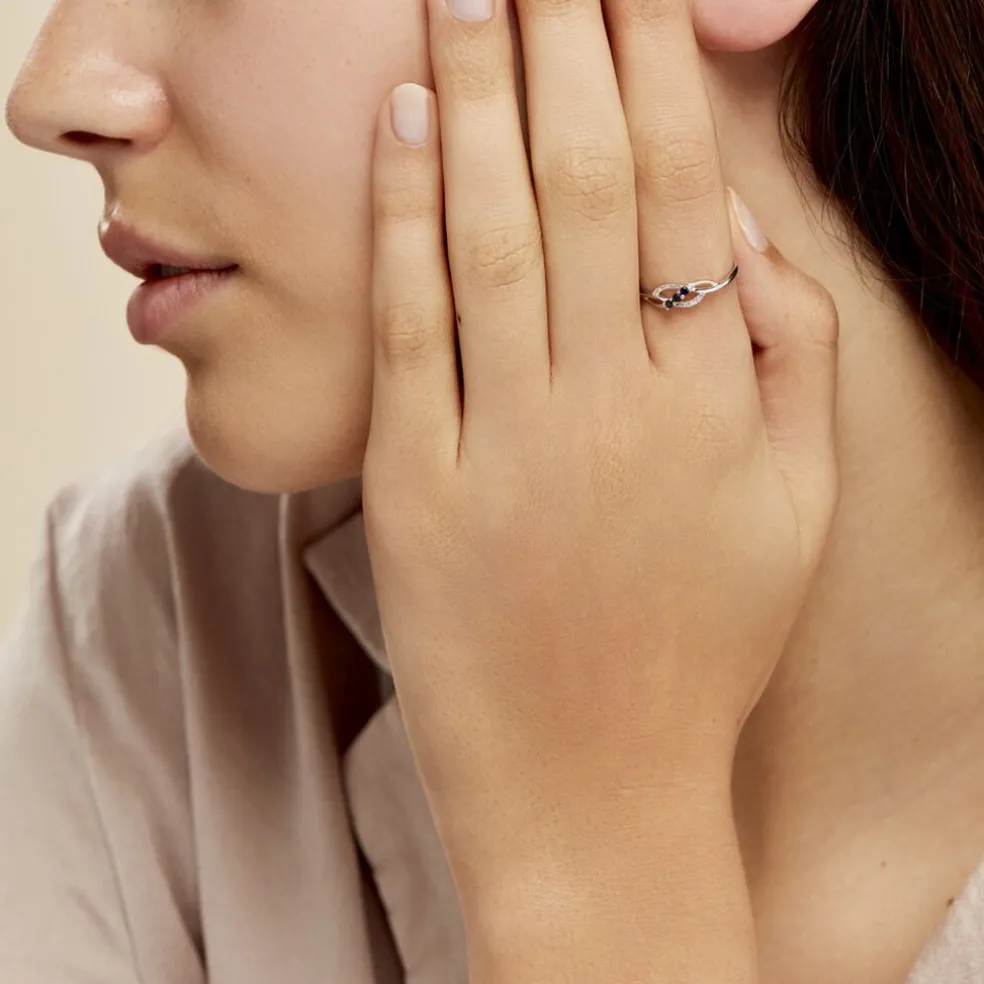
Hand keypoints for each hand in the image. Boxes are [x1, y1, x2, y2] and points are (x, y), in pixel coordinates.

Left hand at [362, 0, 837, 975]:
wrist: (594, 784)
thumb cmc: (699, 650)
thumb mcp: (797, 514)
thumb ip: (794, 366)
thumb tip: (754, 238)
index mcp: (711, 402)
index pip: (679, 190)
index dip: (652, 66)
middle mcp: (611, 404)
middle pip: (579, 180)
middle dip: (558, 40)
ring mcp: (509, 443)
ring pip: (488, 230)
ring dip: (471, 95)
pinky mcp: (418, 487)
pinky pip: (411, 327)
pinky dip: (402, 217)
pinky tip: (397, 124)